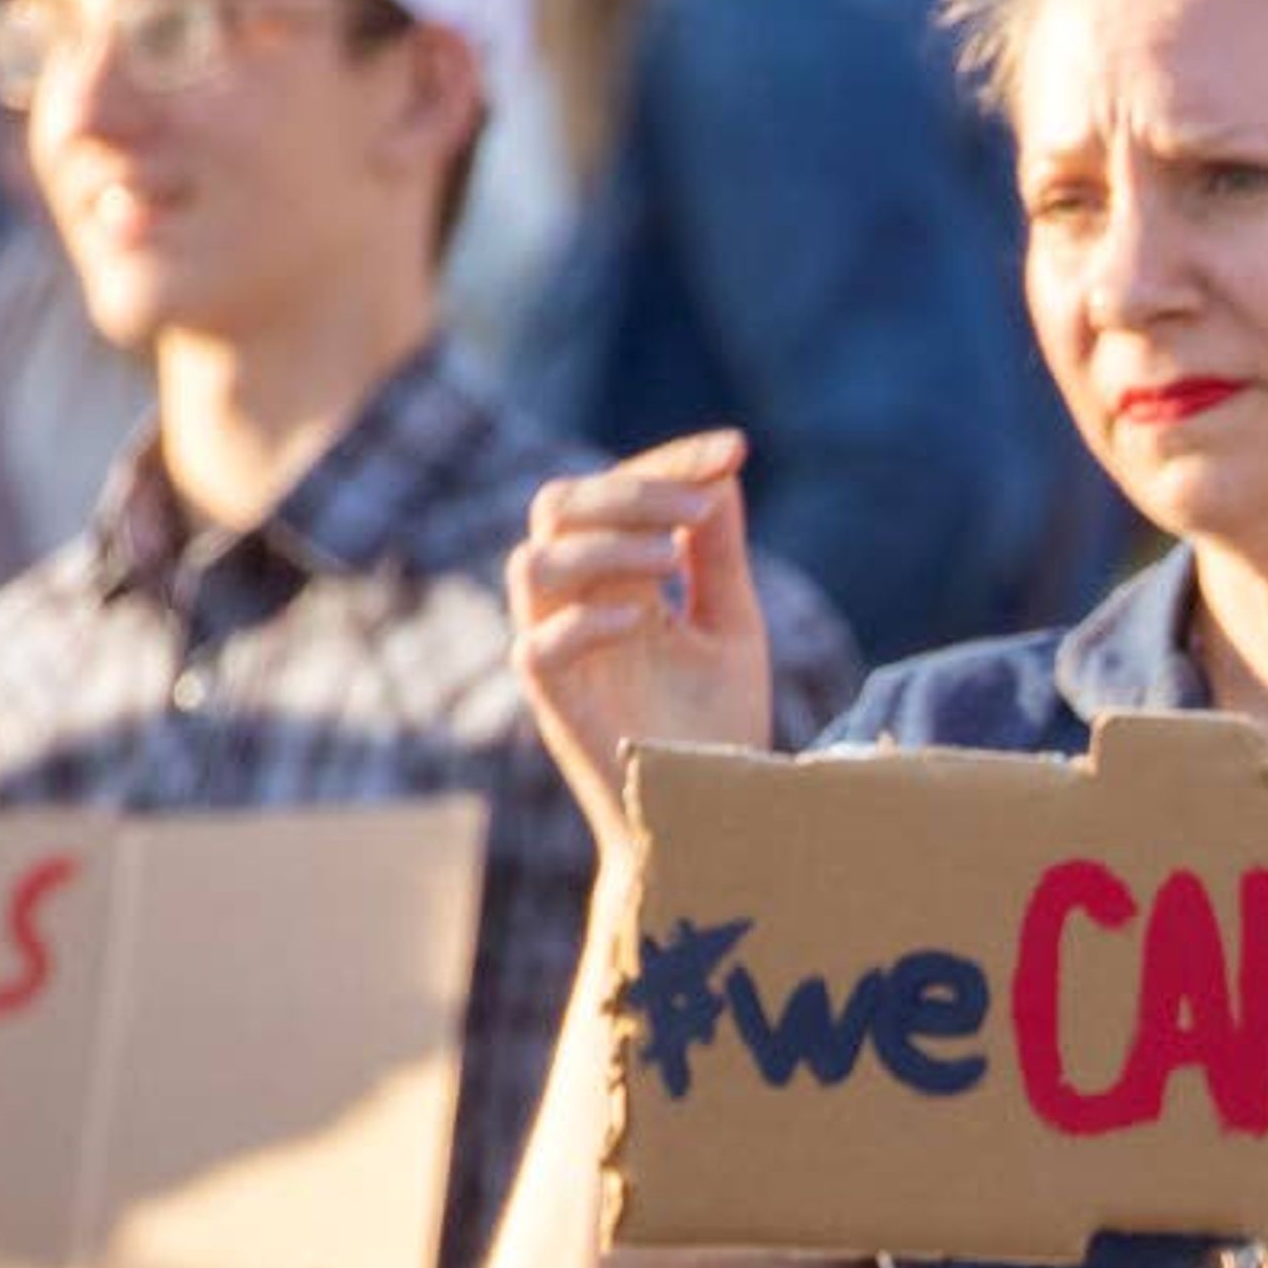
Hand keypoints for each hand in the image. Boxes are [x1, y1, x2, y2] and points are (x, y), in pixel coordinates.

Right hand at [506, 426, 780, 853]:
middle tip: (701, 501)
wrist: (717, 819)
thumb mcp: (731, 628)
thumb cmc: (718, 728)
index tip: (736, 448)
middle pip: (557, 506)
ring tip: (671, 558)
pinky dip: (583, 621)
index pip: (617, 492)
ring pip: (532, 563)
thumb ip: (718, 556)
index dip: (671, 461)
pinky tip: (642, 619)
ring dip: (601, 544)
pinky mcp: (557, 708)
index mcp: (617, 581)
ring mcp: (562, 654)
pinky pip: (535, 648)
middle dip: (629, 486)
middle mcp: (578, 607)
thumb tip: (720, 476)